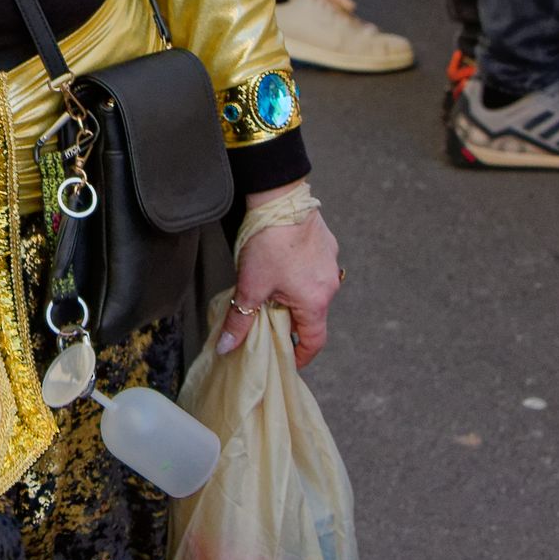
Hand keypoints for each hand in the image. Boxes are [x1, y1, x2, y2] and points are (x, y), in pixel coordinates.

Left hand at [215, 198, 338, 362]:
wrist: (281, 200)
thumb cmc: (269, 242)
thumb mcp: (250, 286)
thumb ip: (240, 320)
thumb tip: (228, 347)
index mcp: (315, 301)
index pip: (314, 341)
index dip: (300, 355)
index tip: (287, 359)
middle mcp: (329, 286)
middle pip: (313, 316)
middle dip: (293, 323)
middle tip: (270, 323)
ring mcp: (330, 265)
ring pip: (313, 291)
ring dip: (296, 297)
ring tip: (272, 291)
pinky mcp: (327, 246)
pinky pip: (315, 269)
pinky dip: (300, 275)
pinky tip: (281, 265)